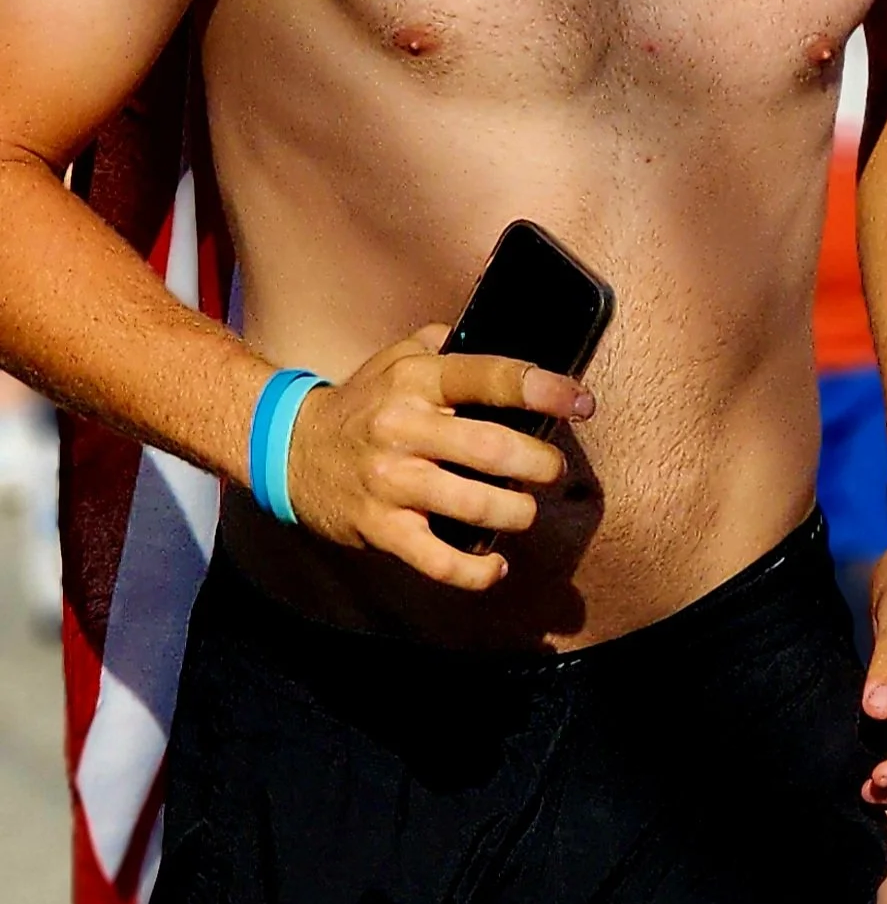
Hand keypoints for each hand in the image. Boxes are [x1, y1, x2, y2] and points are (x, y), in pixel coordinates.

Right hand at [283, 325, 593, 592]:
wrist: (289, 448)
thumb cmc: (363, 404)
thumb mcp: (397, 359)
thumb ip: (447, 344)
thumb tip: (504, 332)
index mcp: (414, 381)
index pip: (489, 377)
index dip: (544, 390)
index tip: (580, 403)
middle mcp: (403, 428)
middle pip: (494, 449)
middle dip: (541, 464)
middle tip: (551, 469)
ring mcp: (391, 482)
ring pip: (477, 507)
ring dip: (517, 513)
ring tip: (524, 510)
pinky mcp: (381, 529)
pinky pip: (441, 562)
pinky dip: (478, 571)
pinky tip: (495, 564)